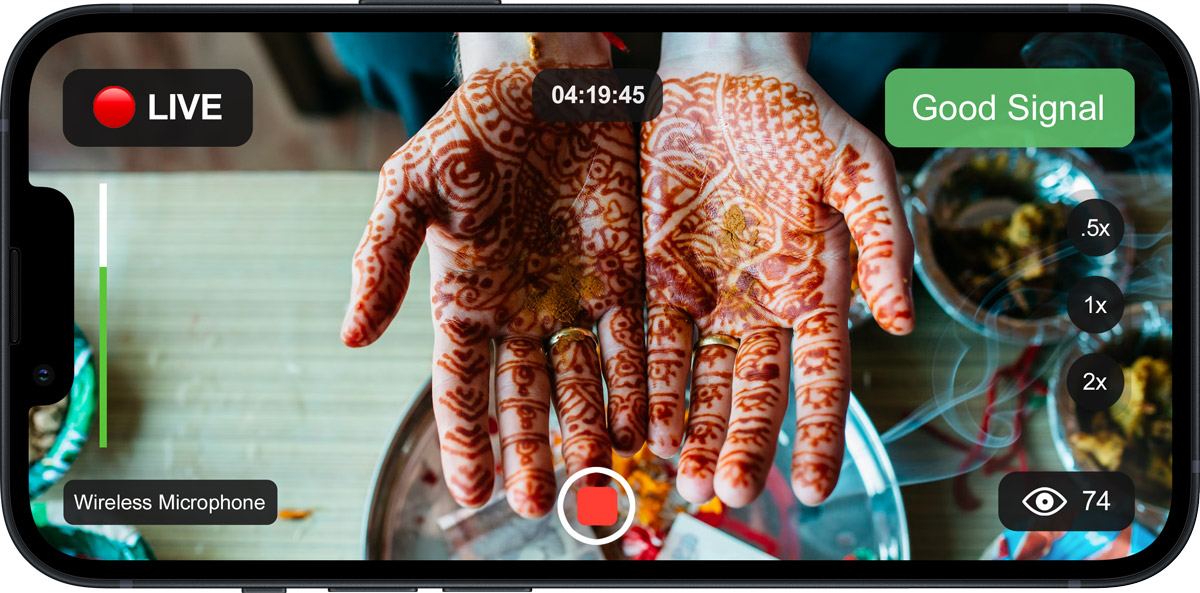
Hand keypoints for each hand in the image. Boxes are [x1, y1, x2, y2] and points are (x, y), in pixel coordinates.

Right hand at [341, 35, 646, 518]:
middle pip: (527, 398)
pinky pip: (640, 337)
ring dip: (592, 428)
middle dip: (532, 451)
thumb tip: (352, 337)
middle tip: (538, 503)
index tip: (471, 491)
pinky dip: (645, 381)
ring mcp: (579, 296)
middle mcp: (523, 310)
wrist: (544, 77)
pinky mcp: (630, 274)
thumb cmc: (470, 127)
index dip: (466, 437)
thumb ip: (381, 258)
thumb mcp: (411, 185)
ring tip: (601, 473)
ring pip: (587, 380)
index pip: (462, 385)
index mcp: (467, 298)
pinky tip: (650, 421)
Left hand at [640, 34, 914, 506]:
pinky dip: (639, 381)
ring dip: (687, 428)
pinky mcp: (652, 276)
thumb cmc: (802, 118)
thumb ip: (884, 243)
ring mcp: (701, 296)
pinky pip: (643, 337)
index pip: (821, 378)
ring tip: (680, 473)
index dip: (819, 432)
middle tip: (727, 490)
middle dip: (740, 445)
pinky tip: (633, 421)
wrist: (726, 74)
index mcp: (811, 292)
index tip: (815, 487)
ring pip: (693, 379)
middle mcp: (756, 308)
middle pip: (750, 393)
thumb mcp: (860, 172)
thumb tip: (904, 321)